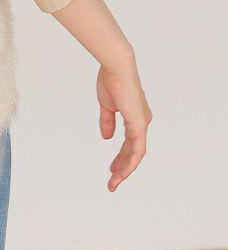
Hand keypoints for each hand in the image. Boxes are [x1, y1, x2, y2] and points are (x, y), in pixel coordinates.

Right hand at [97, 55, 152, 191]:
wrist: (117, 68)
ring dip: (125, 169)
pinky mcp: (139, 125)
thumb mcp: (107, 105)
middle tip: (112, 179)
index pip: (130, 142)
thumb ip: (107, 121)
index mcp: (135, 115)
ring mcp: (142, 124)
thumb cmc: (112, 80)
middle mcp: (141, 121)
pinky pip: (137, 150)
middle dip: (122, 166)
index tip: (111, 167)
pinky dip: (129, 163)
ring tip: (114, 181)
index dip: (120, 156)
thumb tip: (107, 137)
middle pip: (134, 151)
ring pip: (136, 154)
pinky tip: (121, 172)